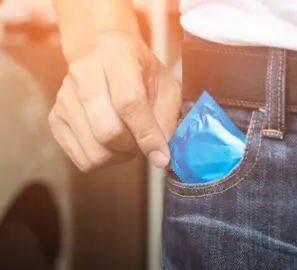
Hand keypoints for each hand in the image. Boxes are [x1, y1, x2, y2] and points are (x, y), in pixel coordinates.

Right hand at [49, 31, 180, 171]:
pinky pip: (81, 158)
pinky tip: (110, 144)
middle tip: (142, 142)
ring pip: (94, 151)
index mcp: (118, 60)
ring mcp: (65, 99)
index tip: (161, 156)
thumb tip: (162, 155)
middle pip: (107, 131)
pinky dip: (102, 159)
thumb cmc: (139, 71)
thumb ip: (167, 117)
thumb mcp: (165, 85)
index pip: (129, 103)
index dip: (146, 135)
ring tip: (127, 141)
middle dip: (132, 147)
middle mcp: (84, 76)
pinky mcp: (55, 118)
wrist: (100, 50)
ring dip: (118, 156)